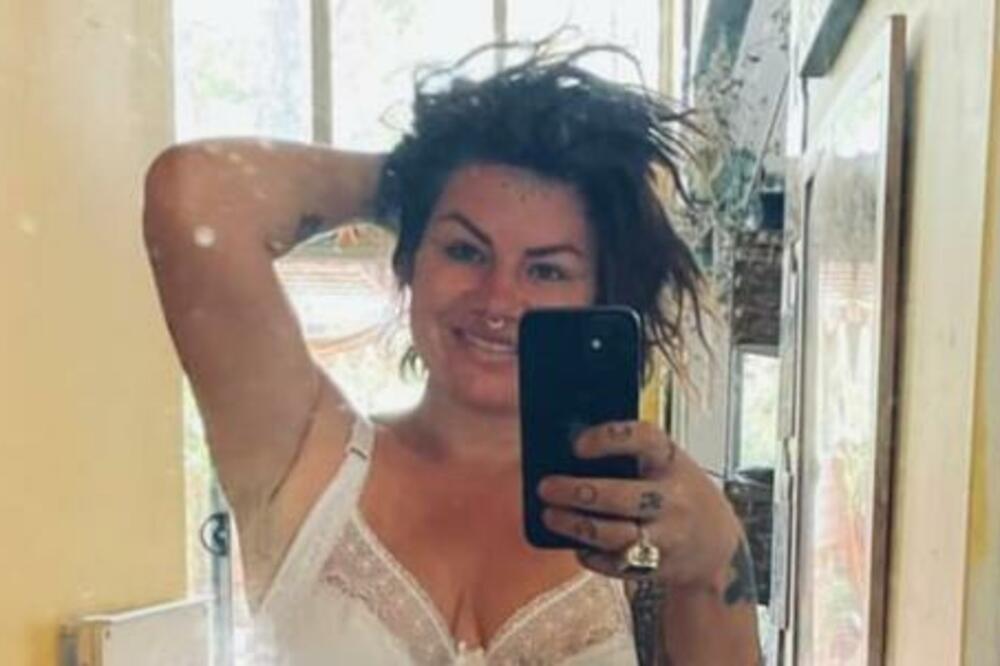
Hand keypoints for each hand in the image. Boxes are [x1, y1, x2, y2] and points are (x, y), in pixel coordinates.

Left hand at [537, 420, 744, 592]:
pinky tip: (576, 544)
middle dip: (577, 492)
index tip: (577, 444)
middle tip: (546, 487)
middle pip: (621, 496)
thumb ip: (630, 456)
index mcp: (673, 462)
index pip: (644, 439)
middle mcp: (674, 499)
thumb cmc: (678, 494)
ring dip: (576, 526)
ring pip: (615, 535)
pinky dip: (591, 556)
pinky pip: (617, 565)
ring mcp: (668, 536)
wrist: (717, 546)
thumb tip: (566, 450)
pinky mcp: (659, 567)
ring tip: (550, 515)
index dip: (609, 439)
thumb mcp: (666, 465)